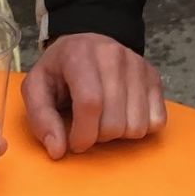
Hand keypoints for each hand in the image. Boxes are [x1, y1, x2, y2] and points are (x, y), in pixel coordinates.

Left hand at [22, 32, 164, 158]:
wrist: (86, 45)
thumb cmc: (60, 70)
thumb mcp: (37, 88)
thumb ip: (40, 118)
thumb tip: (58, 150)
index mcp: (79, 55)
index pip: (90, 103)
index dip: (83, 134)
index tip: (74, 142)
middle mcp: (113, 55)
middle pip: (115, 121)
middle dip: (98, 137)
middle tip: (88, 128)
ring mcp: (137, 65)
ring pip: (137, 125)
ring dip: (119, 134)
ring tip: (105, 120)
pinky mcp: (153, 76)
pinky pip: (157, 121)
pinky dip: (141, 128)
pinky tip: (124, 116)